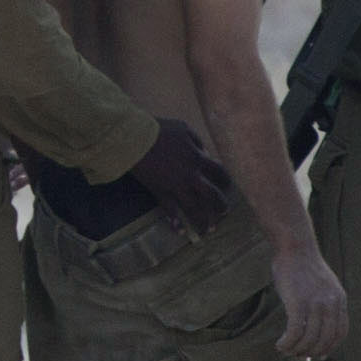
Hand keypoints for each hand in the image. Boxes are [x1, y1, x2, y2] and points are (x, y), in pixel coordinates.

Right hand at [124, 118, 235, 233]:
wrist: (133, 138)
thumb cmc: (158, 130)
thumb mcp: (183, 129)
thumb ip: (197, 142)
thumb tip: (204, 153)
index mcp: (198, 158)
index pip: (219, 172)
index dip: (225, 180)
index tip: (227, 186)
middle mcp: (191, 175)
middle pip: (211, 195)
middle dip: (220, 206)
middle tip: (223, 214)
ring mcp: (175, 185)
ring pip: (194, 207)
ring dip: (201, 220)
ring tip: (207, 231)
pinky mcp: (159, 190)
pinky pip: (169, 209)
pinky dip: (175, 221)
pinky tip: (179, 231)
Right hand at [271, 239, 351, 358]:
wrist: (294, 246)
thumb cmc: (302, 264)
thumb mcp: (323, 283)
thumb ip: (325, 300)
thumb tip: (318, 318)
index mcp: (339, 300)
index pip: (340, 332)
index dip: (330, 347)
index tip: (319, 354)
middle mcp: (331, 304)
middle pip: (325, 339)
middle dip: (311, 351)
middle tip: (297, 355)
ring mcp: (315, 303)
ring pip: (309, 338)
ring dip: (297, 349)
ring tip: (285, 350)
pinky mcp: (297, 302)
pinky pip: (295, 331)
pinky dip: (288, 342)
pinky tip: (280, 345)